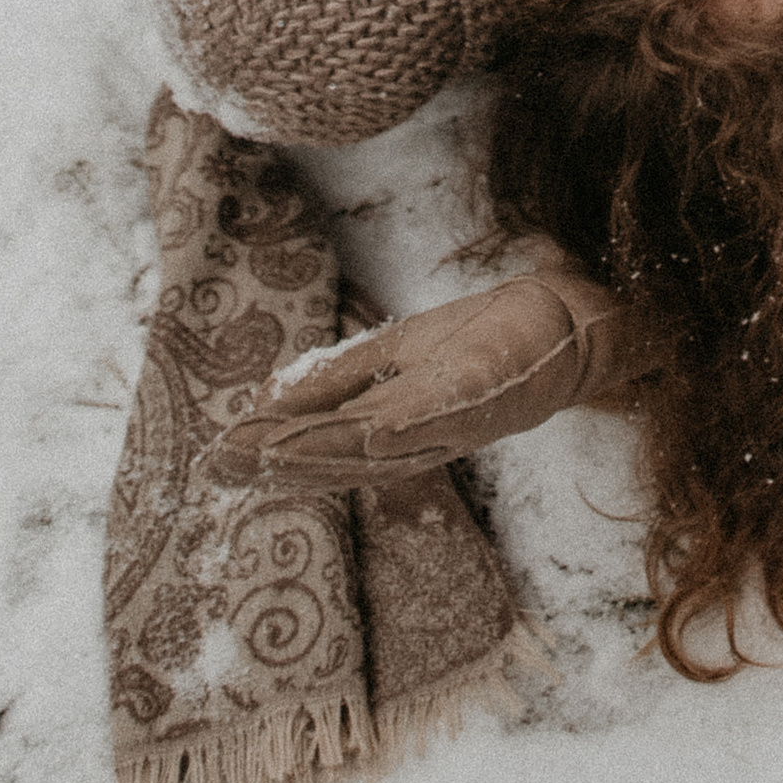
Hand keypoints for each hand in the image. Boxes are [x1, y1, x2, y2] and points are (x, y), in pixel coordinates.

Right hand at [204, 263, 656, 487]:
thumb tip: (267, 397)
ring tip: (265, 451)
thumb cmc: (490, 337)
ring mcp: (452, 421)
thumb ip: (339, 378)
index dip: (271, 453)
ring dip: (322, 451)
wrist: (567, 319)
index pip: (324, 445)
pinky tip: (362, 432)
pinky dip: (392, 427)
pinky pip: (433, 416)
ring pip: (376, 445)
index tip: (215, 458)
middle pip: (341, 456)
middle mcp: (419, 437)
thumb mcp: (399, 353)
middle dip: (281, 460)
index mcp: (395, 426)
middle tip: (222, 463)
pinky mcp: (484, 395)